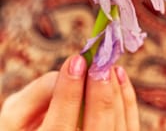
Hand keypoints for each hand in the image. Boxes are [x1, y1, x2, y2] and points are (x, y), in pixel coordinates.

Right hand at [0, 55, 139, 130]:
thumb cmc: (25, 126)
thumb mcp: (16, 114)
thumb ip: (38, 92)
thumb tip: (73, 68)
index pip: (59, 128)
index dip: (69, 93)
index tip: (77, 61)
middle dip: (100, 93)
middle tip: (99, 64)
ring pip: (117, 129)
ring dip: (116, 92)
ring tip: (108, 65)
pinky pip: (129, 128)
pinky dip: (127, 100)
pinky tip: (119, 74)